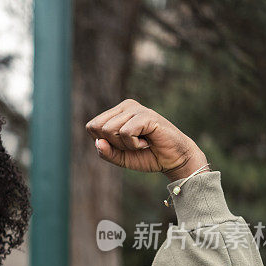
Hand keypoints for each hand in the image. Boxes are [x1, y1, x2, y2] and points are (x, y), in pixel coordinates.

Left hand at [86, 99, 208, 180]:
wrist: (173, 159)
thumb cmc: (147, 156)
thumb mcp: (120, 158)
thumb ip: (105, 152)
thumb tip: (98, 142)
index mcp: (116, 112)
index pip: (92, 126)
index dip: (104, 142)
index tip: (122, 144)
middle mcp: (125, 106)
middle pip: (98, 128)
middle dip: (113, 144)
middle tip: (132, 144)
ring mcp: (136, 108)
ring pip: (109, 130)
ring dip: (124, 145)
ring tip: (141, 142)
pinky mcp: (146, 115)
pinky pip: (125, 132)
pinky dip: (134, 144)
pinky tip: (147, 141)